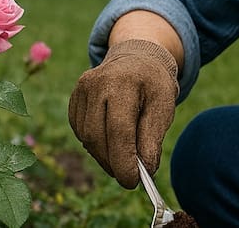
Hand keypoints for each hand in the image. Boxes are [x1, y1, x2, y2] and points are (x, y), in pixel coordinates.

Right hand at [68, 39, 178, 187]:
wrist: (137, 57)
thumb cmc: (154, 84)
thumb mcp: (164, 105)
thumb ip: (153, 137)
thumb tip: (145, 169)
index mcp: (123, 82)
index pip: (119, 130)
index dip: (124, 160)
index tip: (132, 181)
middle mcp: (96, 83)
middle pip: (98, 136)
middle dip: (113, 163)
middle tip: (129, 177)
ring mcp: (81, 89)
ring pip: (87, 137)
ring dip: (104, 157)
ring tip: (123, 161)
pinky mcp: (74, 98)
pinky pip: (80, 131)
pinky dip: (95, 145)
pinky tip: (111, 143)